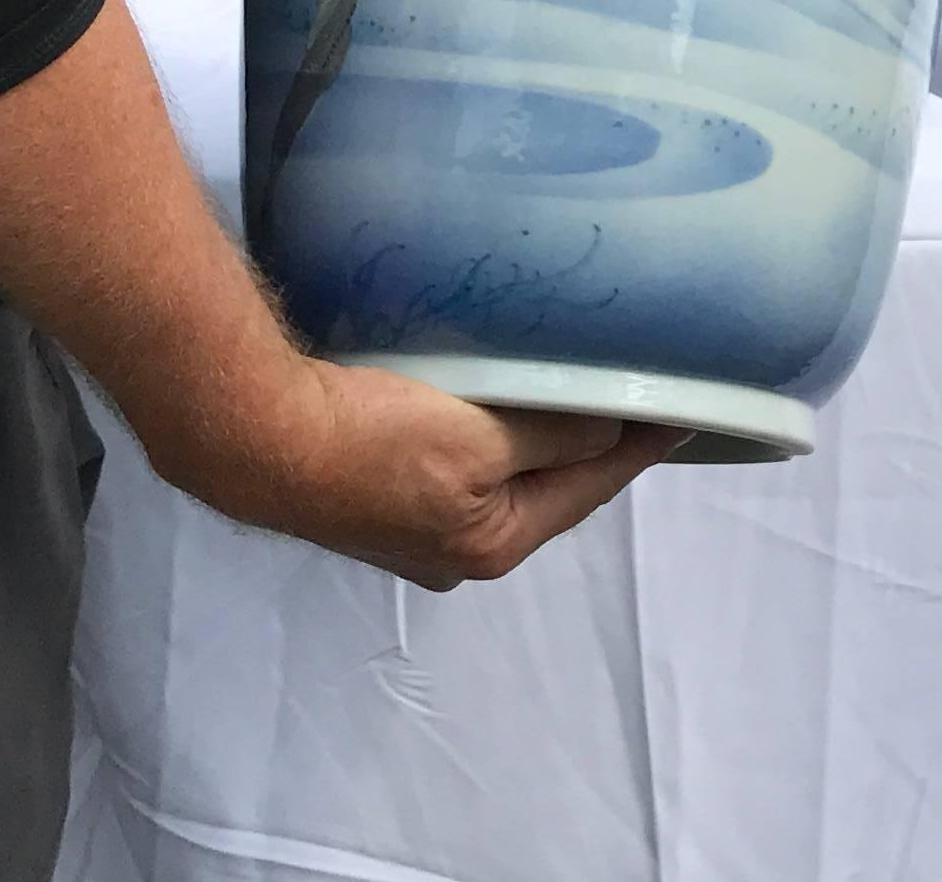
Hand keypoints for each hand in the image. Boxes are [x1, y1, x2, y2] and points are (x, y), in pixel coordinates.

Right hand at [188, 357, 684, 589]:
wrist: (257, 438)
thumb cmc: (373, 441)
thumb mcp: (479, 440)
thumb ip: (555, 435)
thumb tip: (613, 429)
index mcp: (491, 545)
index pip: (589, 486)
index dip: (638, 445)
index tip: (684, 410)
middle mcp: (458, 551)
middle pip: (547, 487)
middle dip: (587, 445)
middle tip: (634, 392)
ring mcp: (415, 528)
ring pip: (502, 473)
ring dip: (536, 436)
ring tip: (574, 391)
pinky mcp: (380, 493)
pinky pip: (462, 458)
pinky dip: (489, 430)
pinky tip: (490, 399)